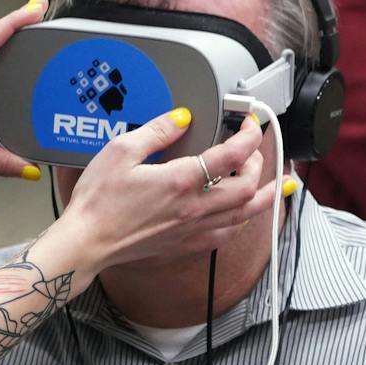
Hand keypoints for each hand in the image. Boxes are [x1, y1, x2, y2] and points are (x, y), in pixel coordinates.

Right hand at [54, 111, 277, 274]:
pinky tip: (241, 216)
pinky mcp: (185, 246)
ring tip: (279, 186)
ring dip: (266, 197)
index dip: (250, 135)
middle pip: (249, 187)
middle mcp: (194, 208)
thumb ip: (156, 132)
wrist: (86, 243)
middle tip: (255, 150)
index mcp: (181, 181)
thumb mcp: (121, 151)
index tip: (251, 124)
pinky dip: (242, 222)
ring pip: (246, 215)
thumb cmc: (98, 202)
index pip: (232, 154)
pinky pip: (226, 235)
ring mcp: (192, 229)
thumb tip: (181, 118)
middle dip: (260, 164)